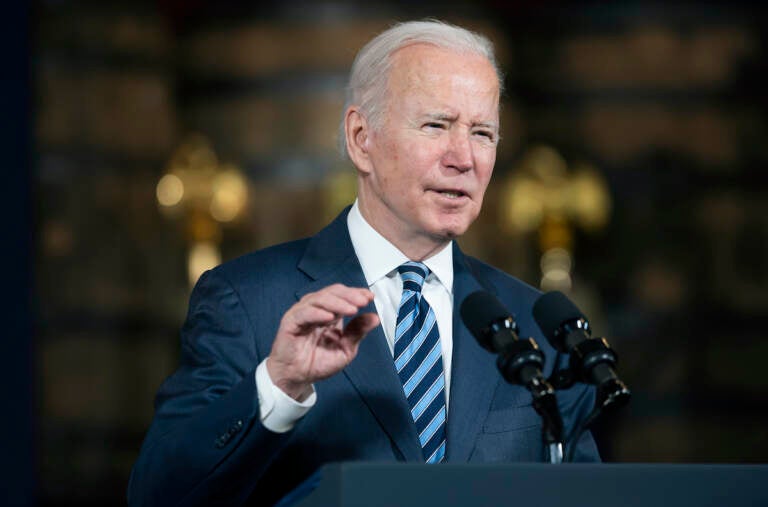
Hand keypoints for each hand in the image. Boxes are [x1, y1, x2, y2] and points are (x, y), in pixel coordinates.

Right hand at [266, 284, 379, 400]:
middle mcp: (315, 309)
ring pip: (319, 299)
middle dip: (349, 296)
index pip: (342, 295)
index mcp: (329, 313)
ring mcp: (302, 314)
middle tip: (362, 302)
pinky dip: (317, 313)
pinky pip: (303, 313)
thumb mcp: (345, 349)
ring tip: (351, 309)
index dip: (355, 293)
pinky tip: (330, 317)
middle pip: (332, 293)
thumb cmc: (317, 363)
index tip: (370, 297)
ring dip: (337, 303)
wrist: (296, 378)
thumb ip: (357, 332)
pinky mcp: (290, 322)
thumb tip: (375, 318)